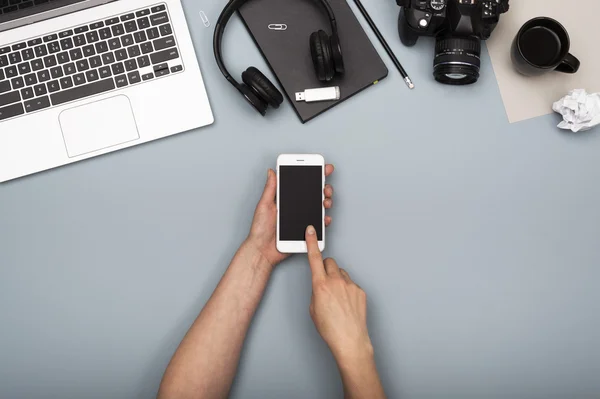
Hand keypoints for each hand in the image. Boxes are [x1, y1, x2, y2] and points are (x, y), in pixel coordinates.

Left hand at [245, 165, 334, 268]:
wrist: (262, 250)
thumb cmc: (260, 229)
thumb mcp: (264, 205)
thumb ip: (270, 188)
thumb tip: (271, 171)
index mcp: (285, 198)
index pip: (301, 183)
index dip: (312, 174)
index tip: (322, 167)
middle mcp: (295, 206)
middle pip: (314, 193)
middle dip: (324, 187)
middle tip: (325, 187)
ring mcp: (301, 218)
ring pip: (319, 206)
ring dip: (326, 201)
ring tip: (325, 201)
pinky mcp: (305, 230)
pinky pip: (318, 223)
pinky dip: (324, 219)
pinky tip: (324, 217)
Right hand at [305, 225, 372, 362]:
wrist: (350, 340)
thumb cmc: (330, 328)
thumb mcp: (313, 308)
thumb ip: (316, 290)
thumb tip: (321, 284)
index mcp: (320, 285)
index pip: (314, 258)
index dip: (311, 242)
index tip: (311, 231)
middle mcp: (336, 282)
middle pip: (329, 262)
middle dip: (325, 267)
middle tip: (325, 280)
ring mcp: (350, 285)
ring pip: (341, 273)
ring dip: (337, 280)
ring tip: (337, 298)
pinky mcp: (360, 290)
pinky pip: (351, 284)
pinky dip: (347, 290)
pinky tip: (346, 304)